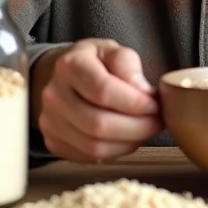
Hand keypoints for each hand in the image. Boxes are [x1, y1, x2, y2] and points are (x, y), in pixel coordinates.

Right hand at [32, 39, 162, 162]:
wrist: (64, 76)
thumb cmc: (95, 63)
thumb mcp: (113, 50)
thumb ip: (128, 65)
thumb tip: (143, 93)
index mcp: (70, 64)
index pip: (103, 91)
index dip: (134, 103)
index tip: (155, 104)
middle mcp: (54, 95)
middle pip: (98, 124)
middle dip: (137, 127)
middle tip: (157, 121)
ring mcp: (50, 121)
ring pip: (94, 146)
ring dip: (129, 142)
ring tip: (145, 129)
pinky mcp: (53, 142)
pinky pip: (89, 156)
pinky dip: (115, 151)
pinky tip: (127, 137)